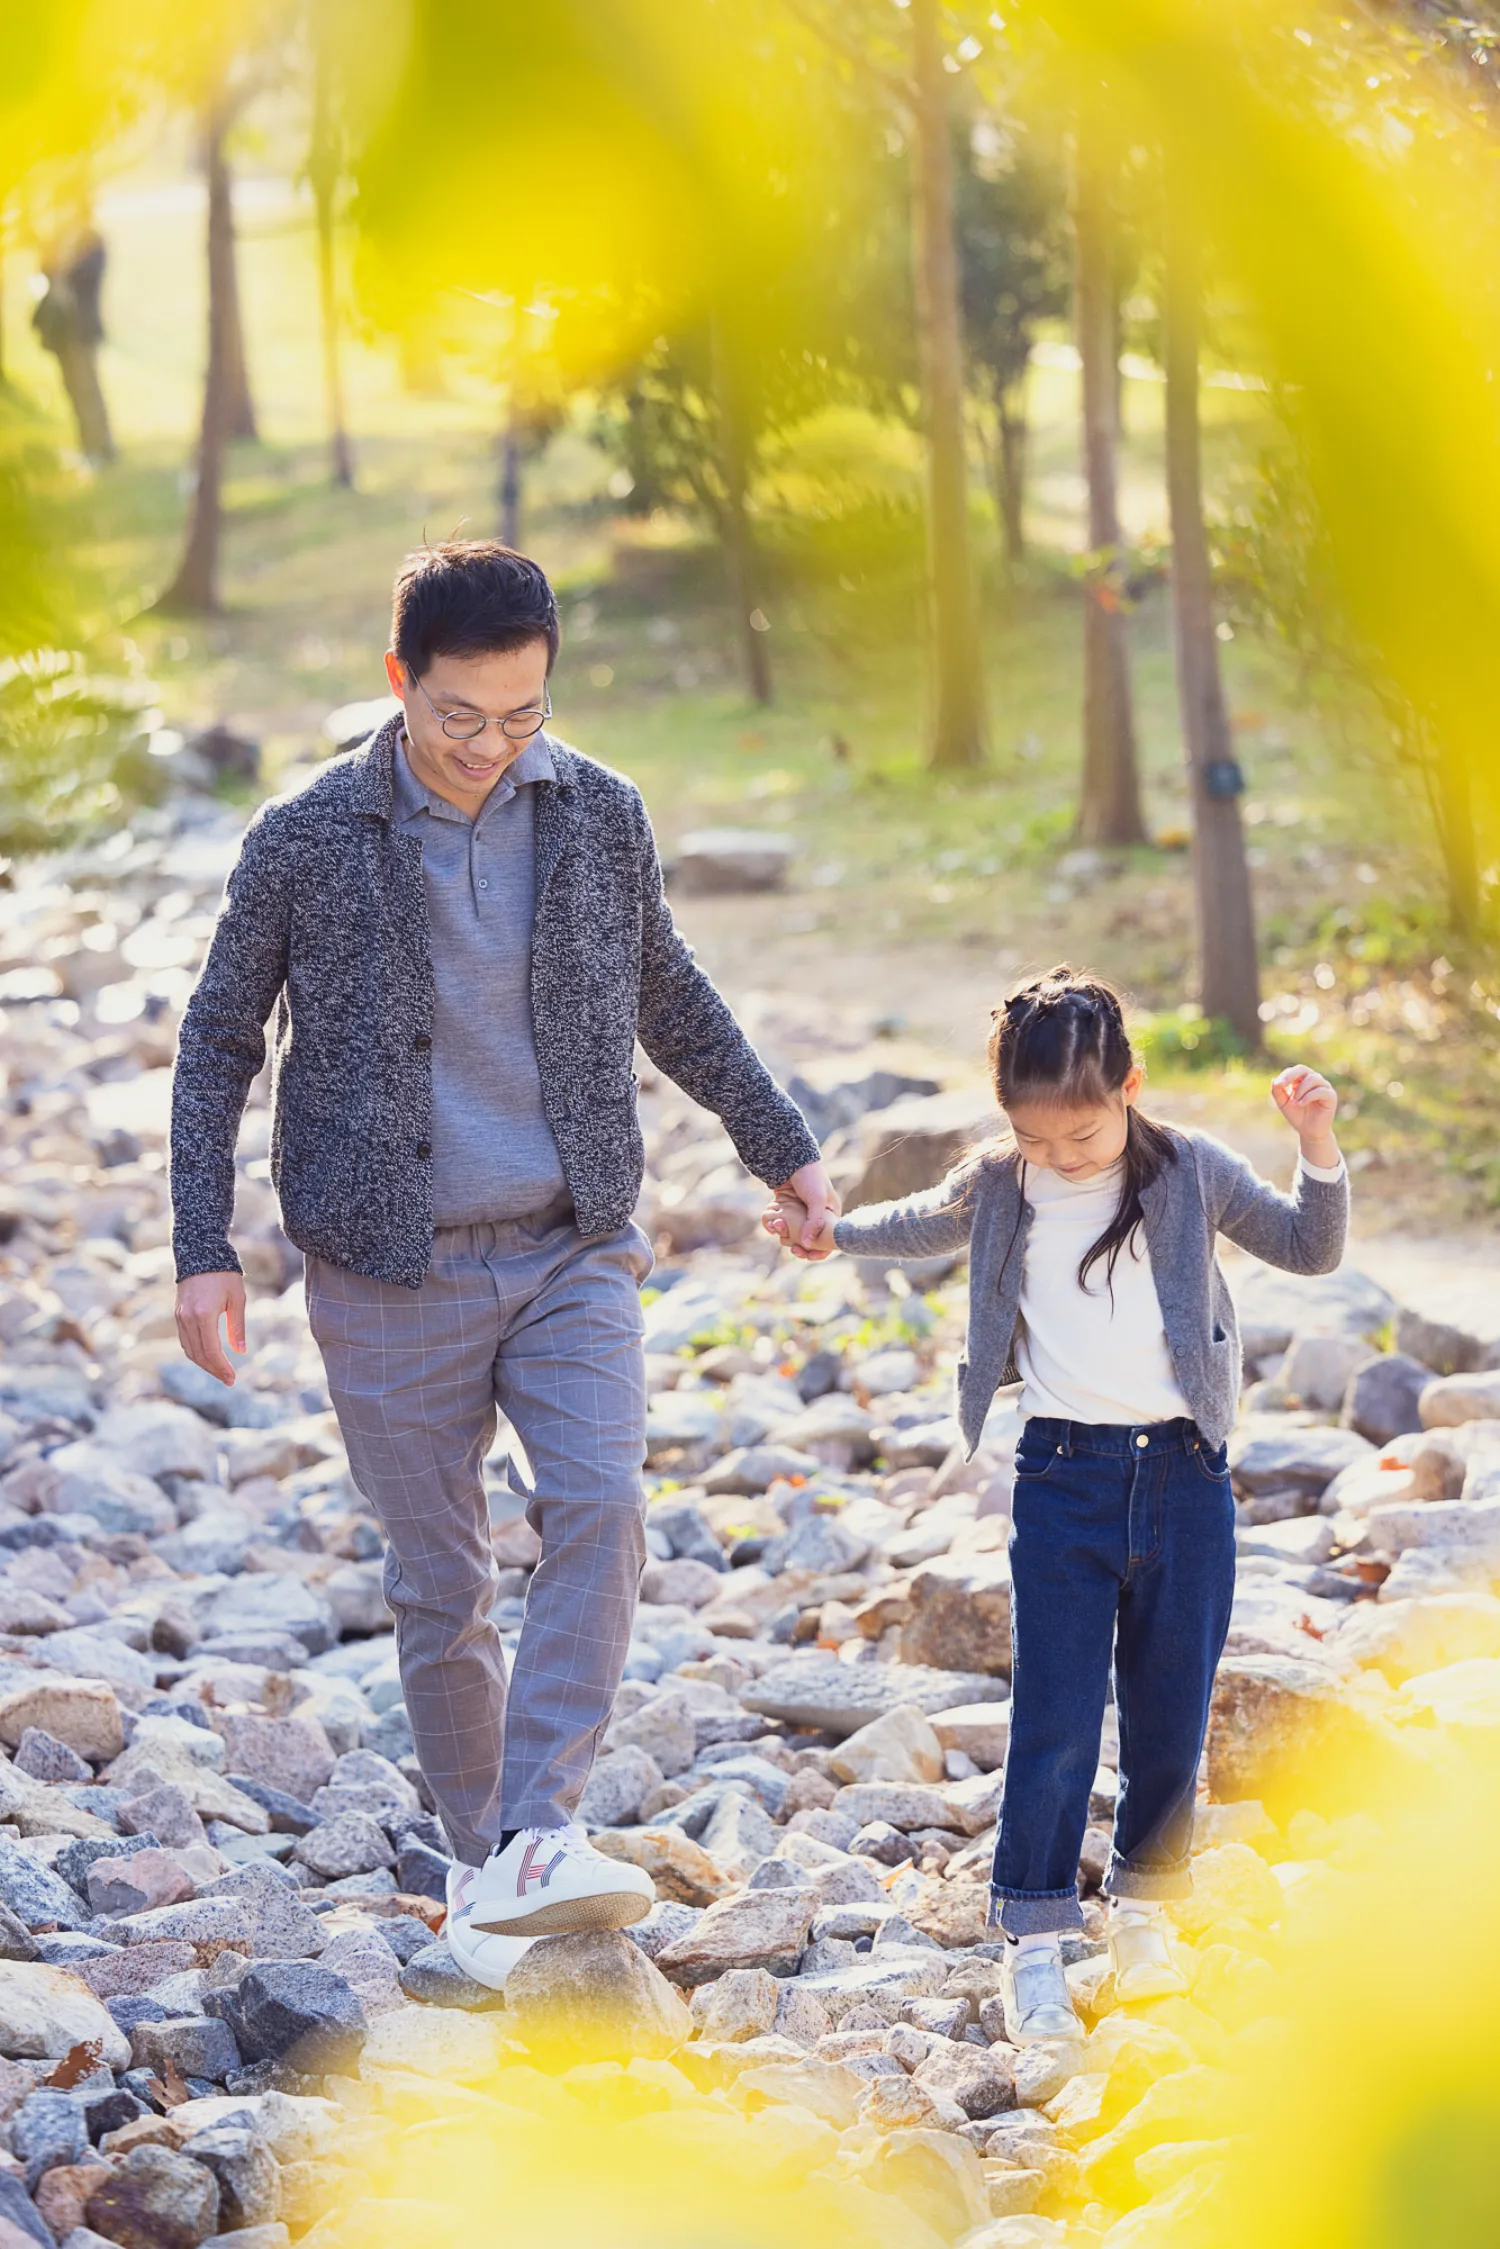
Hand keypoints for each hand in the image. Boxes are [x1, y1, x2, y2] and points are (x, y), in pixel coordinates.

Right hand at [174, 1271, 247, 1386]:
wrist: (200, 1252)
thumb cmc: (224, 1274)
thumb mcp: (237, 1299)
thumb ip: (237, 1326)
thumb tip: (239, 1352)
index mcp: (203, 1315)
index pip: (210, 1351)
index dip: (221, 1368)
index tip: (232, 1378)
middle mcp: (187, 1318)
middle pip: (197, 1354)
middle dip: (213, 1369)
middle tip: (228, 1379)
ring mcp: (179, 1316)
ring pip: (189, 1349)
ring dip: (203, 1363)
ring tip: (220, 1371)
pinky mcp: (178, 1314)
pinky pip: (185, 1340)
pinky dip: (195, 1352)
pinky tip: (208, 1356)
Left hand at [762, 1161, 840, 1259]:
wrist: (790, 1158)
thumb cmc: (810, 1177)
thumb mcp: (816, 1199)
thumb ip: (814, 1222)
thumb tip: (807, 1245)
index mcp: (830, 1214)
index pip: (828, 1240)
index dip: (819, 1251)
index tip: (808, 1255)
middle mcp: (816, 1216)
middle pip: (808, 1240)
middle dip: (798, 1244)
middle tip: (792, 1247)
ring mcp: (799, 1213)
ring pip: (792, 1234)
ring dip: (783, 1234)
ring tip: (777, 1227)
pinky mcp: (785, 1209)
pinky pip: (780, 1224)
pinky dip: (775, 1226)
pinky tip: (772, 1224)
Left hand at [1271, 1066, 1339, 1166]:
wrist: (1309, 1132)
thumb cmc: (1297, 1115)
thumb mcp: (1283, 1103)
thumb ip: (1277, 1092)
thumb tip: (1274, 1080)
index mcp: (1302, 1080)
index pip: (1295, 1070)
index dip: (1286, 1075)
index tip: (1278, 1084)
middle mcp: (1314, 1080)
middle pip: (1304, 1069)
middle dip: (1291, 1075)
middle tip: (1282, 1085)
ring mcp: (1324, 1087)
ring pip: (1312, 1078)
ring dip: (1300, 1090)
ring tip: (1295, 1102)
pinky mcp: (1331, 1096)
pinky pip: (1321, 1090)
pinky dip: (1308, 1096)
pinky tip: (1301, 1104)